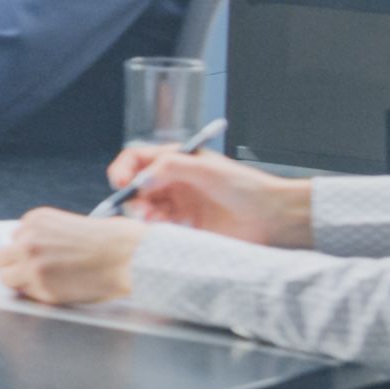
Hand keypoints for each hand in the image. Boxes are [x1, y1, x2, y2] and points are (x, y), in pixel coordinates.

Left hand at [0, 208, 142, 307]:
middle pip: (0, 257)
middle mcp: (28, 241)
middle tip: (28, 271)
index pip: (14, 237)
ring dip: (20, 280)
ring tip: (41, 282)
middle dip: (13, 264)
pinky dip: (37, 294)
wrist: (128, 257)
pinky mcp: (42, 288)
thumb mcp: (69, 224)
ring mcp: (32, 266)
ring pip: (6, 278)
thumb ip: (45, 235)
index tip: (36, 255)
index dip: (25, 249)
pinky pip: (27, 294)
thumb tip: (30, 251)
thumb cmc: (111, 239)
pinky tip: (57, 287)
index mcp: (35, 220)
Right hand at [107, 144, 311, 246]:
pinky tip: (164, 229)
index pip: (137, 159)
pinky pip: (156, 227)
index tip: (120, 184)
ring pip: (143, 208)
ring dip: (142, 214)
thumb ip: (171, 168)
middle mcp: (173, 181)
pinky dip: (153, 229)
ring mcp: (176, 204)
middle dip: (132, 197)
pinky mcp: (182, 226)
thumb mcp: (206, 170)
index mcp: (177, 160)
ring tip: (153, 221)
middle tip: (141, 209)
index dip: (123, 170)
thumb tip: (140, 179)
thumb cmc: (244, 187)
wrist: (269, 217)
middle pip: (135, 186)